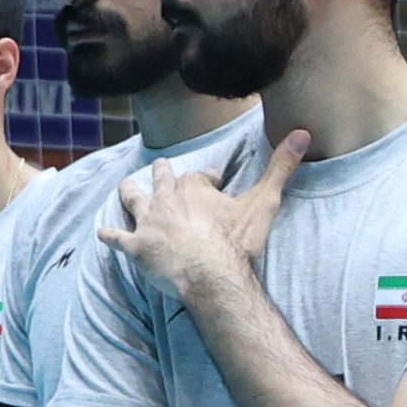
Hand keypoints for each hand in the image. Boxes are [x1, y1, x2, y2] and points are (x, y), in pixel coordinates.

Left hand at [101, 130, 309, 309]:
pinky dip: (110, 235)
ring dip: (129, 193)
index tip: (214, 184)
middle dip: (162, 174)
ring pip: (132, 199)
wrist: (210, 274)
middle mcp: (166, 199)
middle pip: (160, 180)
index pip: (199, 176)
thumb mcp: (264, 202)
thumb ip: (282, 167)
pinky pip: (116, 237)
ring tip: (126, 187)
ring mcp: (148, 223)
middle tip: (162, 169)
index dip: (207, 180)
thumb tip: (303, 133)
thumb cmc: (235, 241)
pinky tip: (103, 233)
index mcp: (194, 188)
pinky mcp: (136, 247)